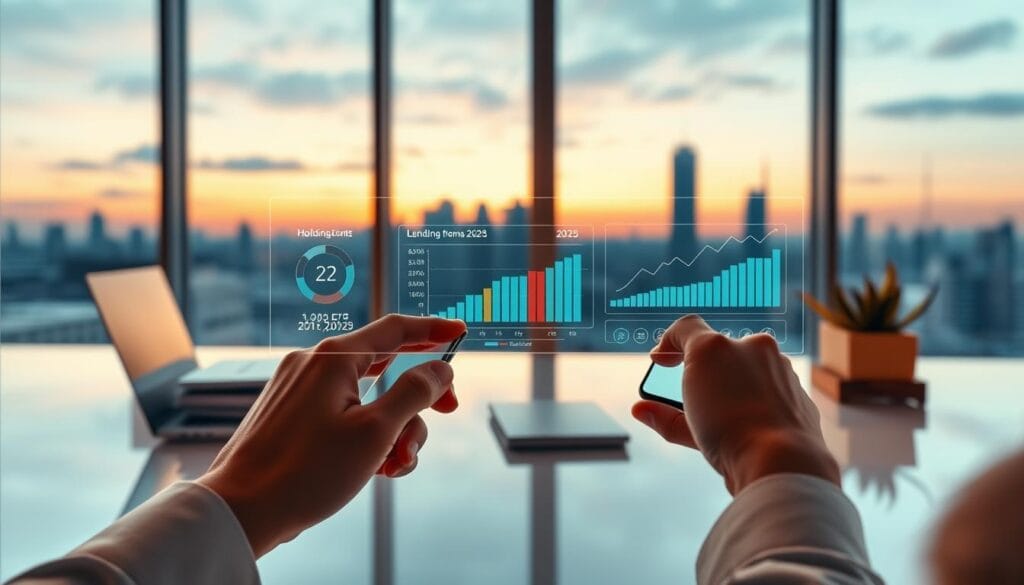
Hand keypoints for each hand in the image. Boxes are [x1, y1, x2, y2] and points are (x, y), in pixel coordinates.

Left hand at [197, 314, 465, 556]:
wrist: (240, 510)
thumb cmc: (305, 471)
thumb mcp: (375, 432)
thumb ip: (415, 392)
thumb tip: (440, 368)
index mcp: (334, 359)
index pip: (395, 328)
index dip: (433, 329)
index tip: (461, 331)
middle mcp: (314, 365)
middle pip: (386, 366)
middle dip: (418, 398)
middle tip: (446, 412)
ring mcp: (300, 390)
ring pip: (367, 398)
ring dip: (393, 429)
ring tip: (395, 466)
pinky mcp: (293, 416)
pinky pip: (344, 415)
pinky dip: (366, 437)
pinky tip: (374, 469)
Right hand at [632, 315, 838, 493]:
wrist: (782, 461)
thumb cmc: (730, 433)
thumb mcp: (684, 422)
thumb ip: (664, 413)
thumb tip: (643, 412)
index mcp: (717, 346)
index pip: (686, 328)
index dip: (668, 342)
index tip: (661, 360)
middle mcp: (753, 348)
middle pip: (720, 352)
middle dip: (705, 371)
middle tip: (693, 397)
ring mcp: (781, 369)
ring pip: (749, 371)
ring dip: (734, 389)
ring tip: (722, 420)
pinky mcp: (799, 394)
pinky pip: (772, 392)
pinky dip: (758, 405)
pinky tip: (751, 428)